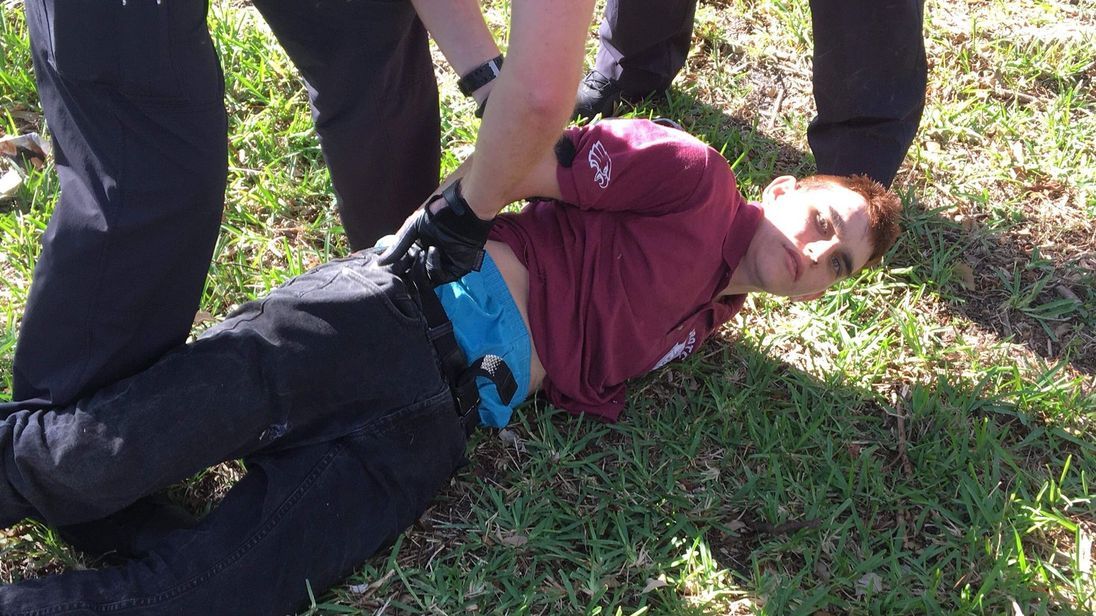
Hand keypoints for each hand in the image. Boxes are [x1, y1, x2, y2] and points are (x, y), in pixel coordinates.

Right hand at [379, 178, 494, 285]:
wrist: (461, 212)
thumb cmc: (437, 215)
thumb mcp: (412, 229)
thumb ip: (398, 247)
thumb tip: (380, 263)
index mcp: (416, 251)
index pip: (402, 267)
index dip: (394, 269)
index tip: (384, 270)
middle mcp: (428, 261)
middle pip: (412, 277)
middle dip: (405, 273)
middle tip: (401, 266)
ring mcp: (441, 267)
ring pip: (424, 280)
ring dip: (419, 268)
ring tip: (420, 252)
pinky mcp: (455, 270)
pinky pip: (440, 277)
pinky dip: (433, 266)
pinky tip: (433, 251)